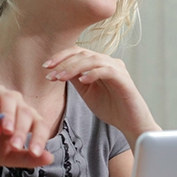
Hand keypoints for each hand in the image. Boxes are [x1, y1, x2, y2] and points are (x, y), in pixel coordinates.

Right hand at [0, 76, 53, 167]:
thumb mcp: (6, 155)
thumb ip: (26, 158)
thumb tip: (49, 158)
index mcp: (27, 119)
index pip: (40, 125)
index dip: (39, 138)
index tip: (35, 152)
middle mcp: (17, 104)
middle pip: (26, 113)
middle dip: (21, 130)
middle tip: (14, 145)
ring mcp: (1, 93)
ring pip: (10, 99)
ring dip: (9, 115)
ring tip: (5, 129)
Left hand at [43, 47, 160, 146]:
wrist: (130, 124)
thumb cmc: (111, 108)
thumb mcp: (87, 92)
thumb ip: (76, 79)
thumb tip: (58, 69)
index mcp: (99, 63)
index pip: (78, 52)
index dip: (61, 57)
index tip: (46, 67)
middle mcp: (109, 62)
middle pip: (83, 53)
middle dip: (64, 62)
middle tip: (51, 74)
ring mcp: (118, 69)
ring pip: (93, 60)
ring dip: (74, 67)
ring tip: (61, 78)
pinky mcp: (124, 79)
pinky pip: (107, 71)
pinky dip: (92, 74)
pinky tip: (82, 81)